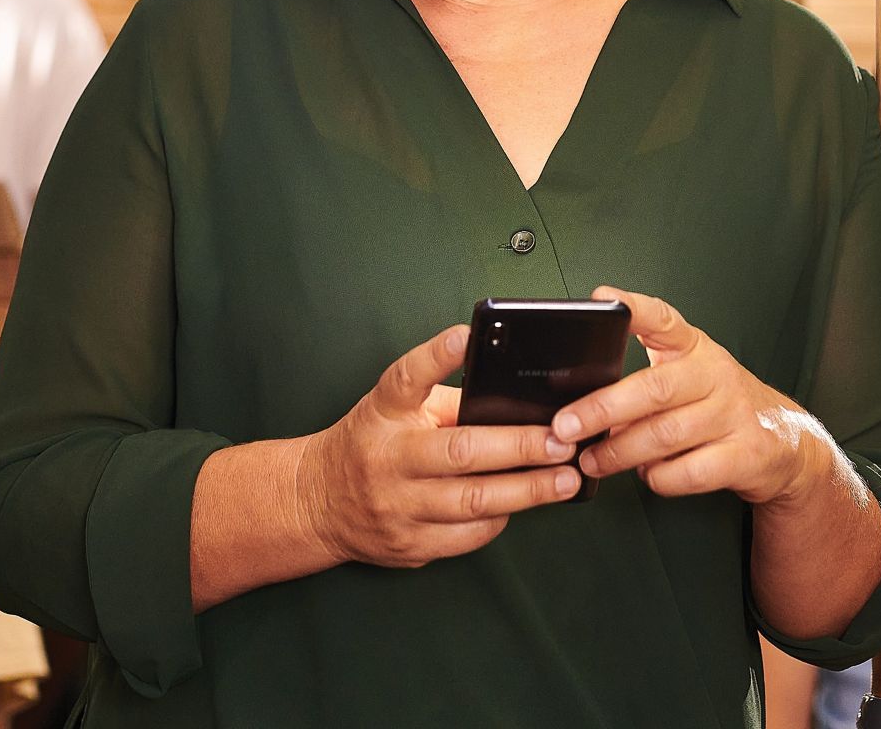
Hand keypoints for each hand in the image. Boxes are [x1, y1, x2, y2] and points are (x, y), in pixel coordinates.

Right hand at [296, 325, 584, 568]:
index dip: (436, 356)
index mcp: (383, 413)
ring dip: (527, 491)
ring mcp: (396, 507)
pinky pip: (466, 537)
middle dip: (519, 446)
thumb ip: (448, 403)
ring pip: (472, 502)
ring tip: (565, 480)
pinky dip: (500, 520)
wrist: (315, 502)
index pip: (406, 378)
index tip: (467, 335)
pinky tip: (523, 505)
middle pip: (461, 452)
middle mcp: (388, 459)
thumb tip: (518, 402)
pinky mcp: (408, 545)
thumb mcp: (396, 411)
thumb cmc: (372, 443)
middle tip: (563, 440)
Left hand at [564, 288, 842, 506]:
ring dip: (620, 452)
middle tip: (566, 426)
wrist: (786, 443)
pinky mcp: (745, 455)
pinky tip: (648, 475)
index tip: (602, 300)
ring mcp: (733, 415)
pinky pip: (688, 472)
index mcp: (696, 348)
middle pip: (654, 388)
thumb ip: (642, 379)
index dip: (634, 309)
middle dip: (602, 409)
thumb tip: (580, 402)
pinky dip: (659, 478)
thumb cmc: (718, 405)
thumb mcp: (689, 376)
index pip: (664, 319)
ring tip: (592, 461)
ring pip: (665, 435)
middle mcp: (715, 375)